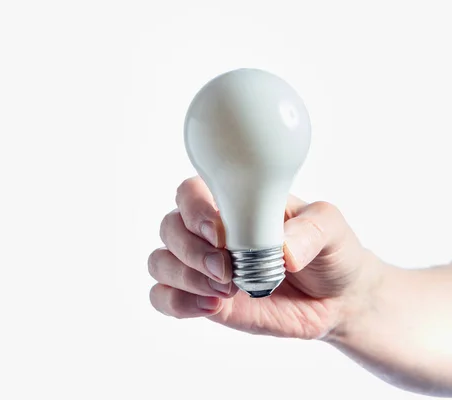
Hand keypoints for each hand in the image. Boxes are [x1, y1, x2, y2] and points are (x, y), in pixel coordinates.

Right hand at [147, 176, 375, 339]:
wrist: (338, 298)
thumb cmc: (328, 251)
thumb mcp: (331, 229)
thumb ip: (310, 230)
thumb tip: (284, 252)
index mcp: (232, 204)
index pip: (190, 193)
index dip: (194, 208)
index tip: (218, 231)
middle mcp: (209, 233)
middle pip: (169, 228)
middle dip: (191, 250)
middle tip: (227, 268)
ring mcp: (201, 267)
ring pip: (160, 262)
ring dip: (184, 276)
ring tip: (225, 290)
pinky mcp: (202, 299)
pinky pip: (163, 298)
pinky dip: (177, 302)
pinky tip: (211, 306)